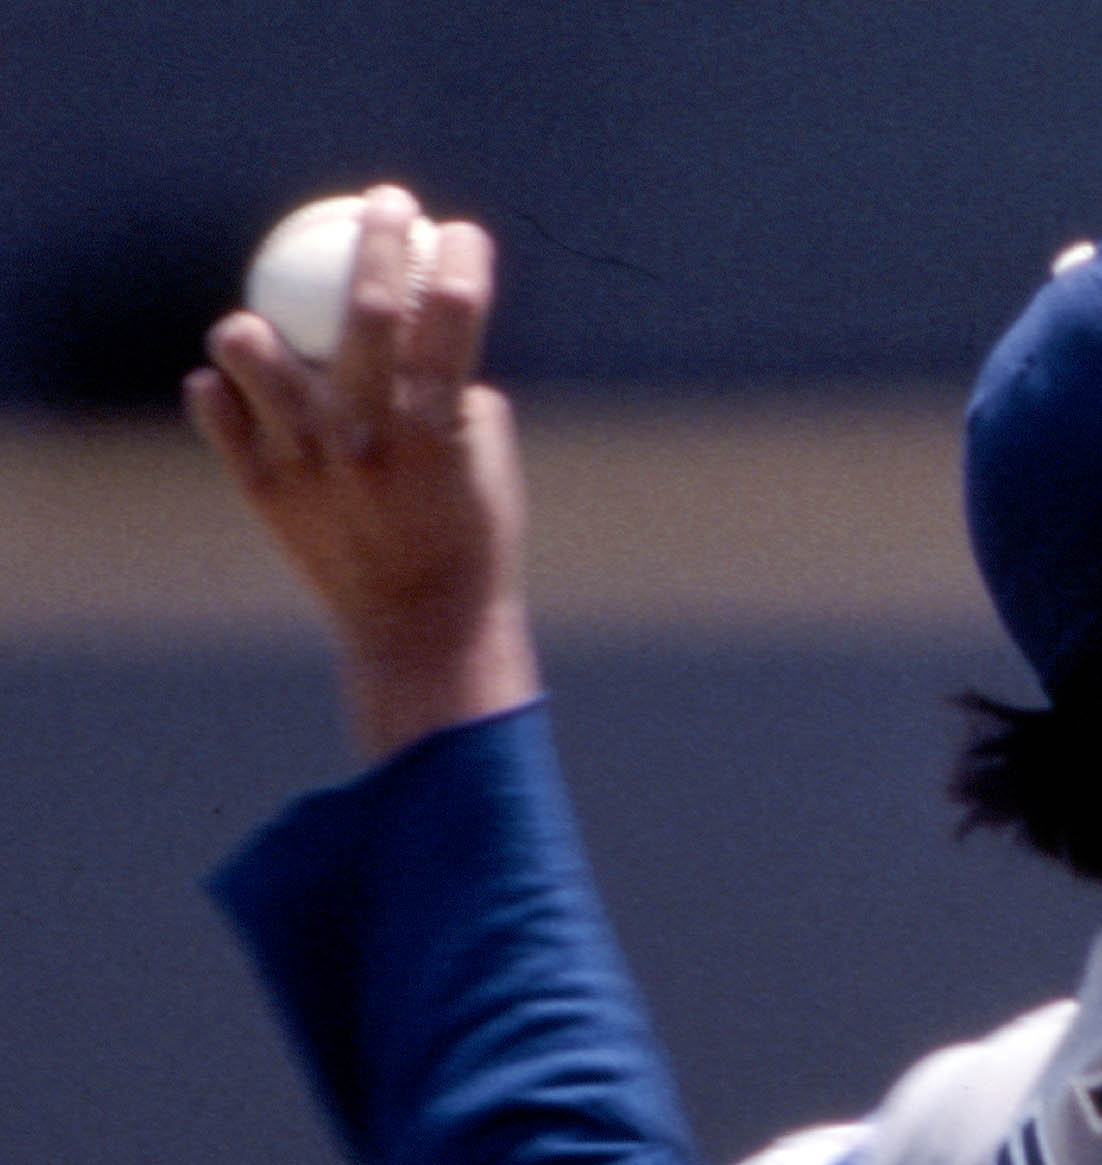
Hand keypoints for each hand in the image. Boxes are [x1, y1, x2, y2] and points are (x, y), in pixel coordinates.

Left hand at [185, 185, 539, 760]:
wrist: (422, 630)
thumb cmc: (469, 543)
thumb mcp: (487, 466)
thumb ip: (456, 397)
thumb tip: (423, 342)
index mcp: (438, 429)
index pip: (453, 315)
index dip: (459, 258)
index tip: (459, 232)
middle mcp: (368, 435)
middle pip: (365, 308)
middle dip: (381, 238)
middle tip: (385, 203)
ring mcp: (309, 460)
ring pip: (252, 356)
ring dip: (252, 330)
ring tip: (259, 328)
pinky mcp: (264, 488)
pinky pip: (220, 415)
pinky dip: (221, 395)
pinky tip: (233, 390)